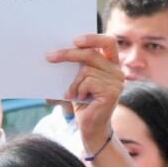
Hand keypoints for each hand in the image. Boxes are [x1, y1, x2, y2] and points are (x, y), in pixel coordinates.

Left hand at [46, 34, 123, 151]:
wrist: (90, 128)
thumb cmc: (82, 103)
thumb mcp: (78, 80)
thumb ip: (77, 66)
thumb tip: (56, 53)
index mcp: (111, 64)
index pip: (109, 41)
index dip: (93, 38)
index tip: (75, 40)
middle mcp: (117, 71)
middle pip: (92, 54)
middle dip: (68, 54)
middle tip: (50, 57)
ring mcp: (117, 82)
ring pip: (86, 70)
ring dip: (73, 83)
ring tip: (72, 94)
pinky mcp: (112, 92)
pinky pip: (88, 82)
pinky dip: (78, 90)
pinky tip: (80, 99)